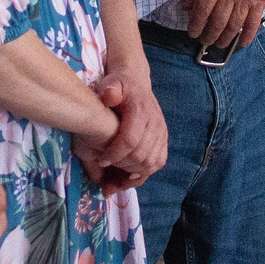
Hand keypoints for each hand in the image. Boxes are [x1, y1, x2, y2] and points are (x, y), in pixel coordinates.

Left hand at [80, 74, 166, 190]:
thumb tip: (109, 97)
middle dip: (121, 167)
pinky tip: (128, 175)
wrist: (136, 84)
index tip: (101, 160)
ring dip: (132, 174)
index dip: (114, 154)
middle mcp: (155, 123)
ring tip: (115, 180)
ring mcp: (162, 133)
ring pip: (151, 163)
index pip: (130, 140)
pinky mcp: (163, 140)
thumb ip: (109, 90)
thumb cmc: (118, 87)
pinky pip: (158, 162)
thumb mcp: (111, 83)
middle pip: (141, 155)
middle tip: (105, 172)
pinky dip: (144, 172)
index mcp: (141, 110)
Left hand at [183, 0, 264, 50]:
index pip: (201, 12)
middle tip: (206, 41)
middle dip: (209, 36)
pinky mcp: (258, 1)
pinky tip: (241, 42)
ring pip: (233, 26)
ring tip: (220, 44)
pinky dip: (248, 35)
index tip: (193, 34)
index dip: (196, 26)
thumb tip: (185, 7)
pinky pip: (253, 23)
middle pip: (216, 22)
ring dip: (225, 39)